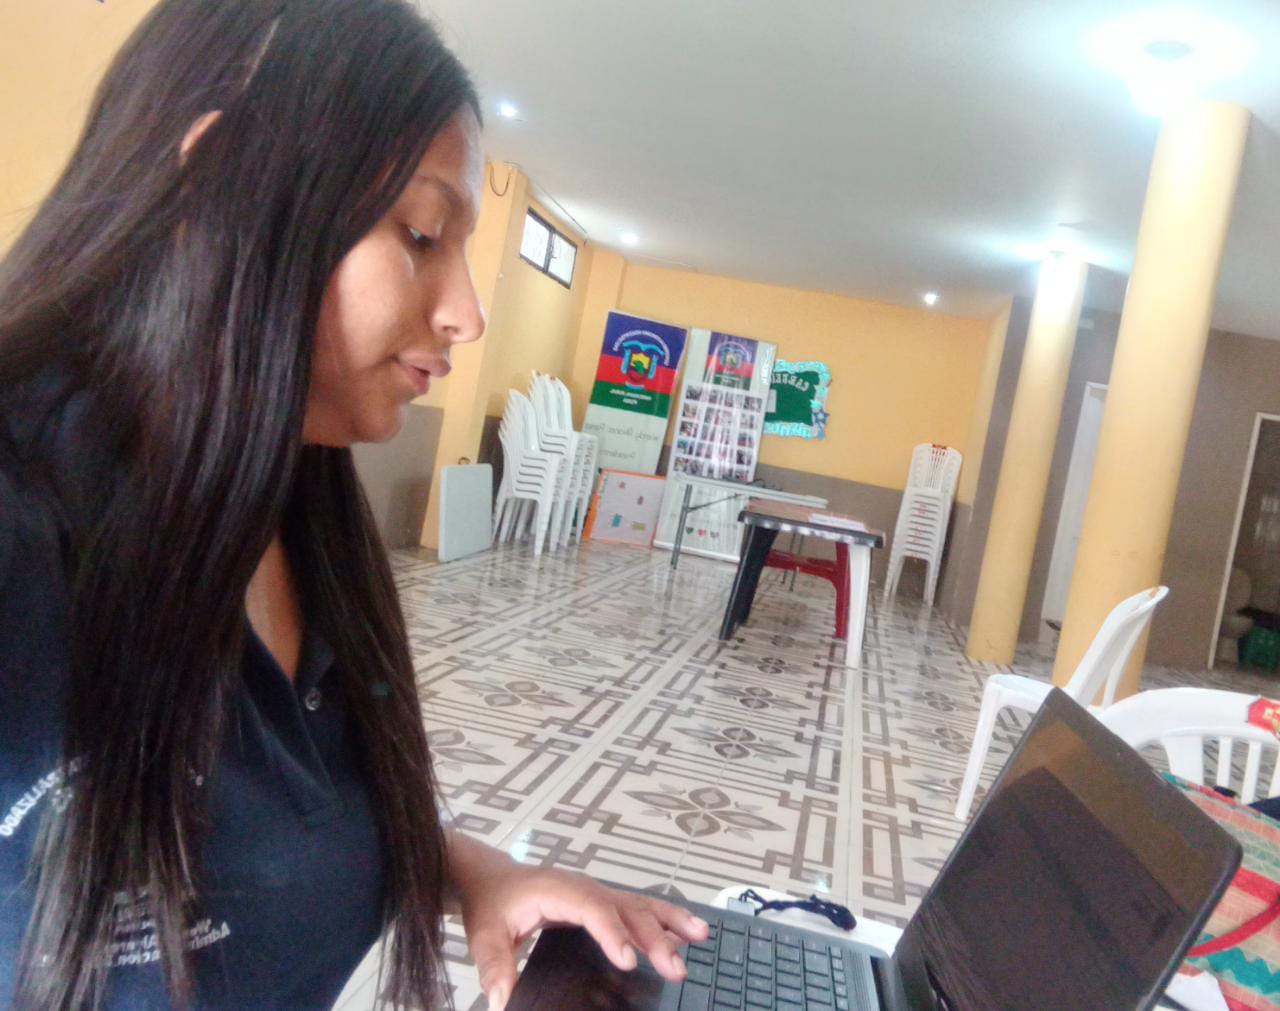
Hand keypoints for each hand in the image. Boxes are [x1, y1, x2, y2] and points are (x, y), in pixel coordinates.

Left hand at [458, 860, 709, 1009]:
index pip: (591, 909)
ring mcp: (597, 892)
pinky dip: (664, 919)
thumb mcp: (484, 934)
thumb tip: (502, 1000)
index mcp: (558, 891)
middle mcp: (585, 888)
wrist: (493, 878)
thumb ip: (494, 966)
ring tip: (700, 937)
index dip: (612, 933)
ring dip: (670, 921)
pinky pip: (638, 908)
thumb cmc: (492, 903)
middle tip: (675, 969)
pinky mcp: (603, 902)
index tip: (628, 961)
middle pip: (625, 909)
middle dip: (653, 937)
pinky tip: (686, 934)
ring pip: (640, 904)